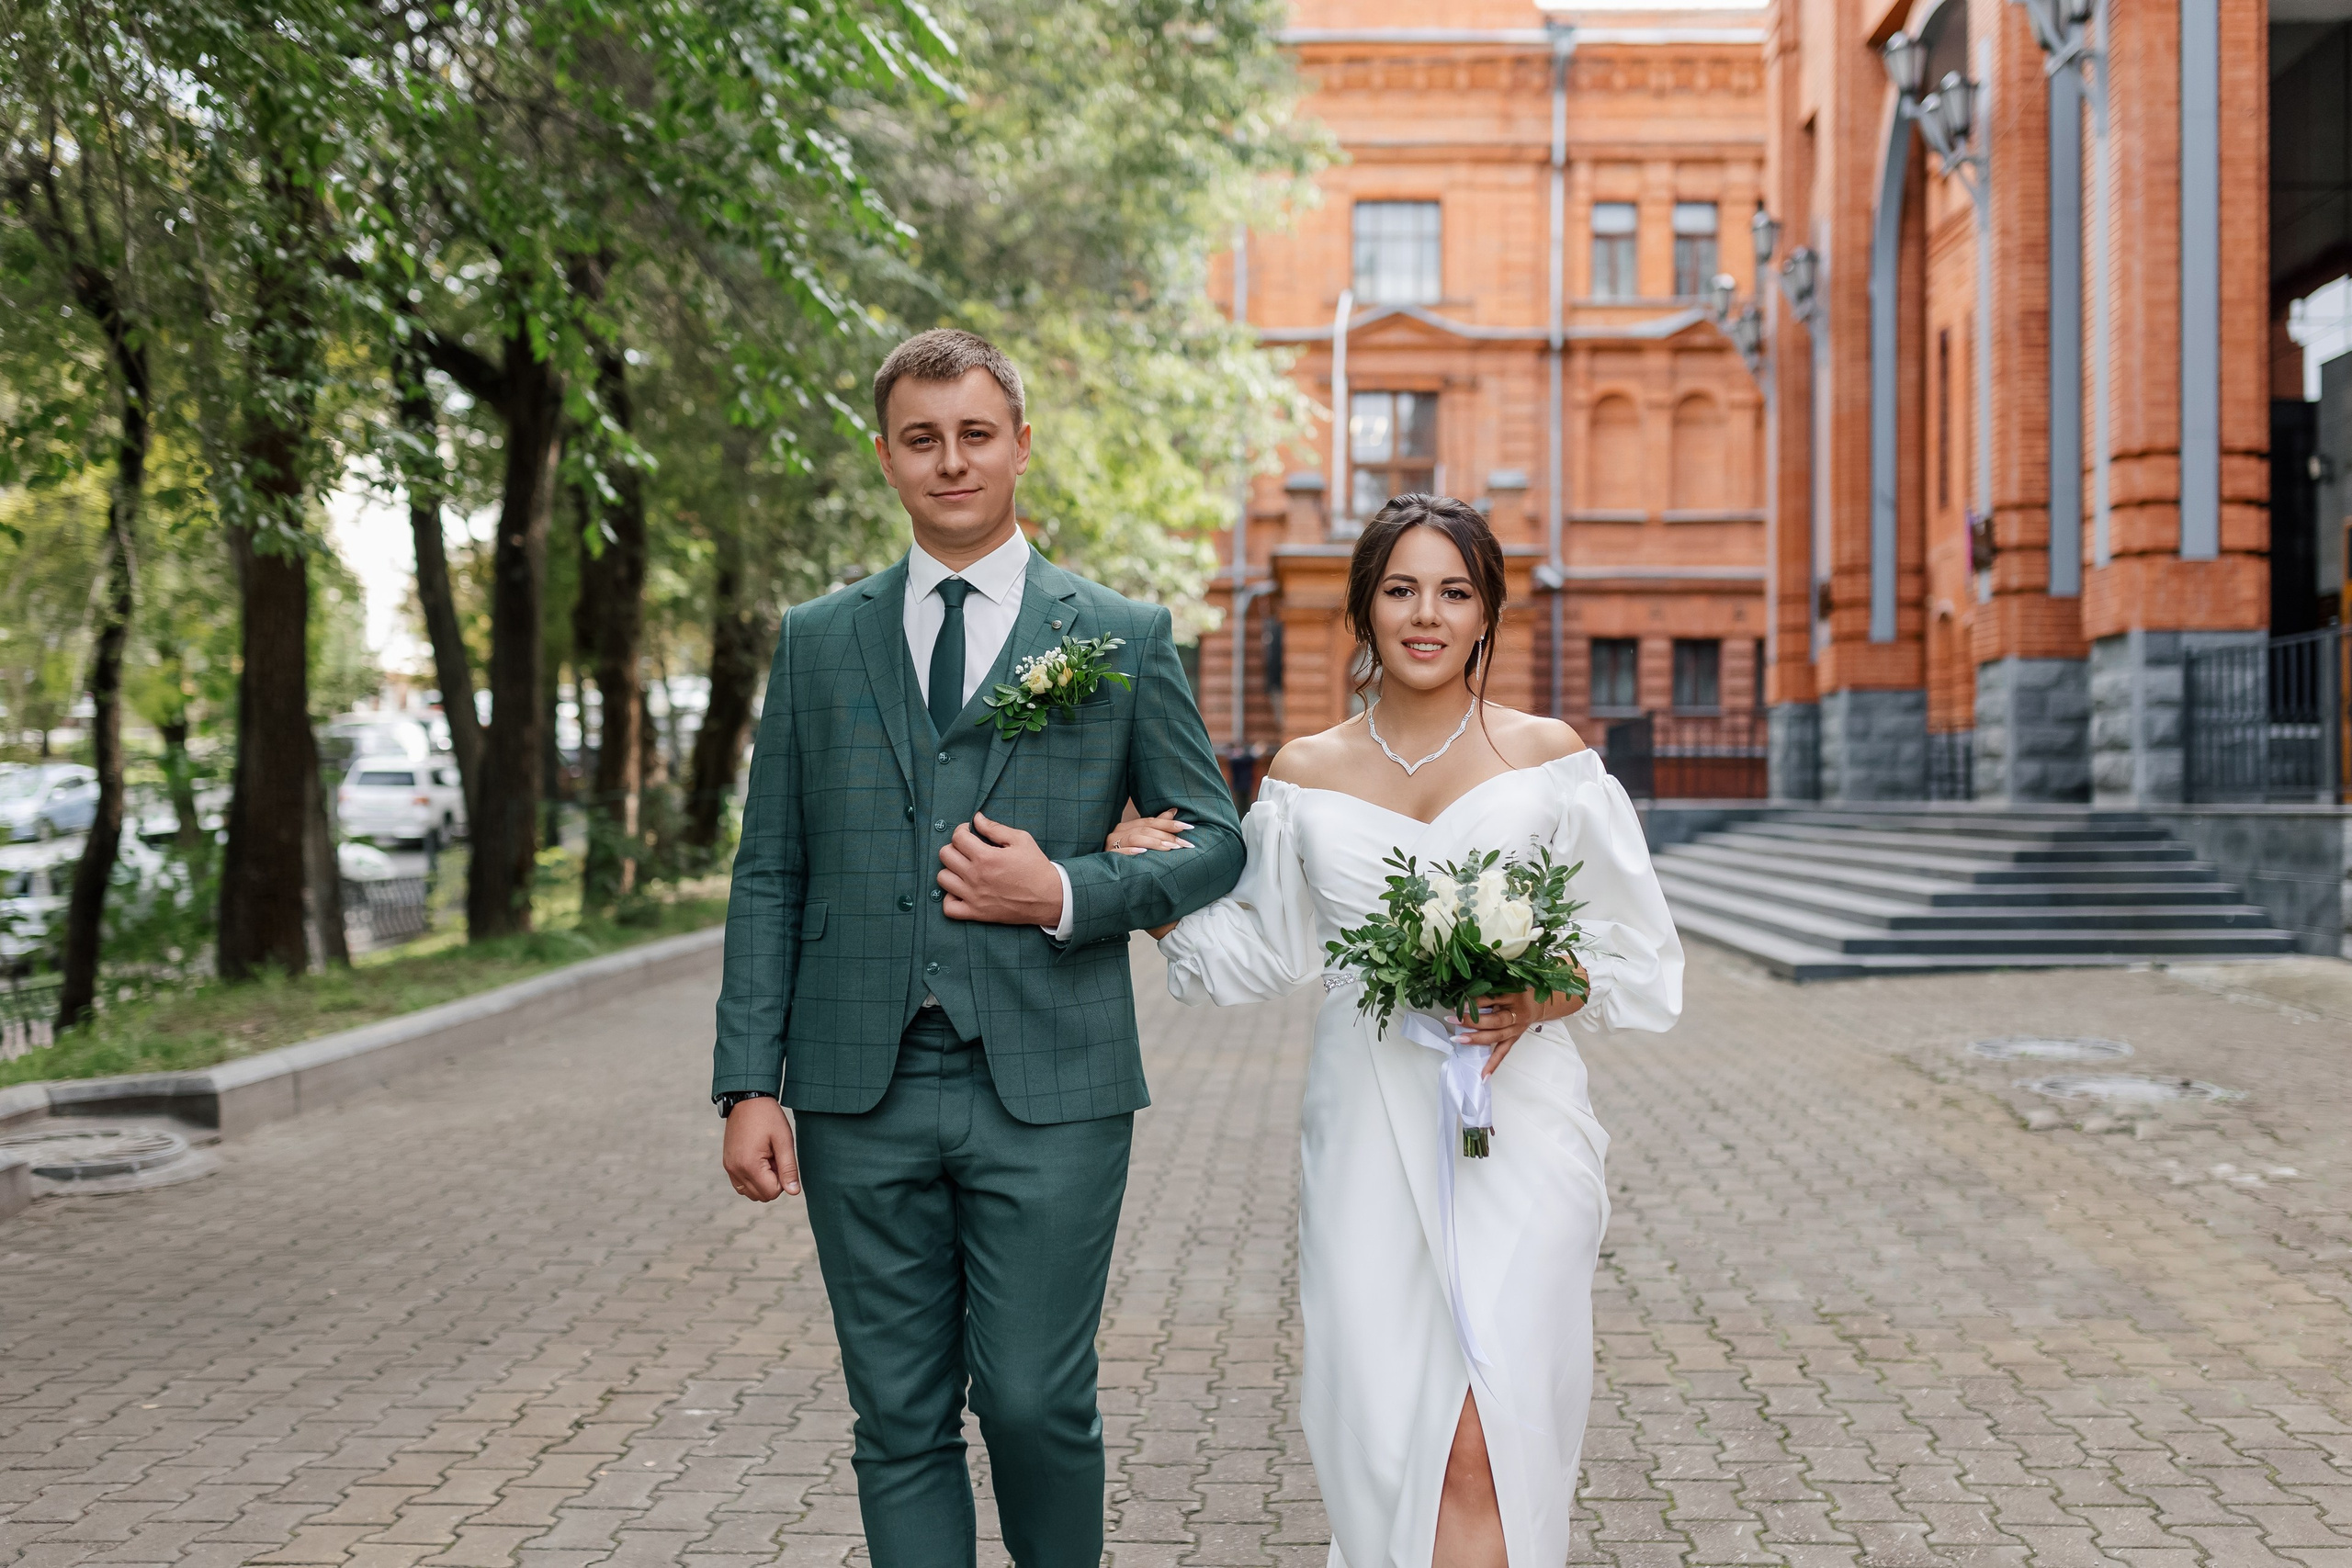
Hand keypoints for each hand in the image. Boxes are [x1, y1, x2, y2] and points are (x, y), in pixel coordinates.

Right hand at [721, 1097, 799, 1200]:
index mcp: (749, 1165)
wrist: (747, 1099)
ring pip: (751, 1193)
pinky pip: (741, 1185)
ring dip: (762, 1180)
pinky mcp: (727, 1164)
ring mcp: (729, 1168)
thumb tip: (794, 1192)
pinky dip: (752, 1178)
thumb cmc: (768, 1117)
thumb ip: (789, 1169)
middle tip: (774, 1156)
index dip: (783, 1178)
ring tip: (766, 1156)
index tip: (780, 1158)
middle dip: (773, 1180)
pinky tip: (757, 1159)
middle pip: (762, 1196)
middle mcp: (735, 1170)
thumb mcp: (784, 1140)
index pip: (772, 1192)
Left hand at [939, 812, 1062, 924]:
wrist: (1049, 897)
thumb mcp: (1021, 840)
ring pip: (942, 879)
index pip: (957, 837)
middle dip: (954, 847)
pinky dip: (950, 899)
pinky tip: (960, 891)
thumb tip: (977, 818)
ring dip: (950, 871)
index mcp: (986, 857)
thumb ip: (995, 828)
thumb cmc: (1036, 867)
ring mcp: (974, 896)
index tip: (969, 832)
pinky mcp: (976, 913)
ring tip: (963, 870)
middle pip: (945, 855)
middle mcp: (975, 876)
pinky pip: (948, 908)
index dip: (961, 830)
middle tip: (966, 849)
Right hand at [1107, 808, 1193, 855]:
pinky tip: (1143, 852)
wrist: (1097, 871)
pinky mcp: (1106, 856)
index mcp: (1127, 826)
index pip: (1150, 821)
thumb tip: (1174, 811)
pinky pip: (1118, 852)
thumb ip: (1155, 826)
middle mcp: (1119, 832)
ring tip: (1171, 848)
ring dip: (1155, 842)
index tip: (1189, 827)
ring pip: (1135, 838)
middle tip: (1185, 844)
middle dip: (1167, 835)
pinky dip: (1130, 851)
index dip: (1170, 823)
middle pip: (1145, 829)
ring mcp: (1111, 844)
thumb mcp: (1139, 839)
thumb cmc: (1122, 853)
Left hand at [1452, 966, 1587, 1075]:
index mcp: (1514, 995)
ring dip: (1477, 1039)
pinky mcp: (1515, 1038)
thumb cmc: (1519, 990)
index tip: (1459, 1002)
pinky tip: (1483, 1075)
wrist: (1541, 1001)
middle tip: (1453, 1018)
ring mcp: (1516, 1029)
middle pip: (1495, 1020)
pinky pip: (1503, 1052)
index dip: (1476, 1001)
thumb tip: (1464, 994)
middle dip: (1473, 1020)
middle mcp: (1517, 1014)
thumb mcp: (1506, 984)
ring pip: (1497, 1037)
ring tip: (1458, 1039)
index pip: (1492, 998)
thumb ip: (1488, 988)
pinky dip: (1493, 1064)